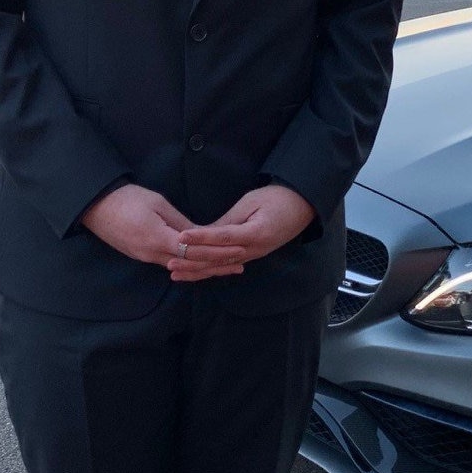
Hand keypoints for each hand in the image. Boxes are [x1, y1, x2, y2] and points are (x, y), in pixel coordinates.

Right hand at [81, 183, 244, 279]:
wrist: (95, 206)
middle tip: (241, 265)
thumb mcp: (158, 204)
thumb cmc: (127, 198)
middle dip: (217, 265)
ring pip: (181, 268)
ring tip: (226, 268)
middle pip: (191, 265)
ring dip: (204, 268)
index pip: (196, 251)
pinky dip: (189, 266)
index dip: (219, 252)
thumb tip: (201, 235)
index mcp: (158, 239)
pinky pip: (170, 264)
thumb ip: (180, 222)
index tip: (239, 250)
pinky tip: (200, 265)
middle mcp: (152, 254)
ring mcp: (145, 257)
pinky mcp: (141, 256)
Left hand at [174, 185, 314, 281]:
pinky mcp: (251, 255)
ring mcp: (253, 255)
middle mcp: (254, 249)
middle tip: (170, 263)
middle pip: (219, 258)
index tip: (181, 237)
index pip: (224, 237)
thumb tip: (204, 232)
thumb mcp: (251, 202)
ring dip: (197, 271)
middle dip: (193, 261)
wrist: (301, 206)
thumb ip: (230, 220)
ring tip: (175, 273)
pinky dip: (209, 270)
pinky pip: (227, 265)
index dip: (201, 238)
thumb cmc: (277, 198)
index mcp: (256, 232)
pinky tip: (193, 273)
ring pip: (221, 267)